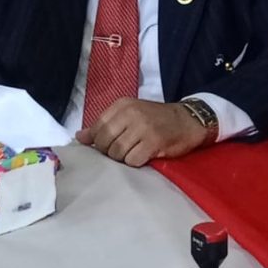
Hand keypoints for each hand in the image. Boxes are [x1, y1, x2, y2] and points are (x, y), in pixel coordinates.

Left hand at [76, 99, 207, 166]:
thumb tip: (79, 137)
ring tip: (135, 152)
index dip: (100, 142)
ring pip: (116, 153)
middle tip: (125, 150)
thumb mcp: (130, 115)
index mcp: (122, 105)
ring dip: (123, 158)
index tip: (111, 144)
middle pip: (104, 143)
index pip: (97, 128)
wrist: (188, 120)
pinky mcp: (152, 142)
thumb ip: (105, 125)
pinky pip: (132, 161)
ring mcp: (142, 127)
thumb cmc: (156, 119)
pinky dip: (136, 162)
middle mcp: (131, 113)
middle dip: (110, 152)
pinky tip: (144, 156)